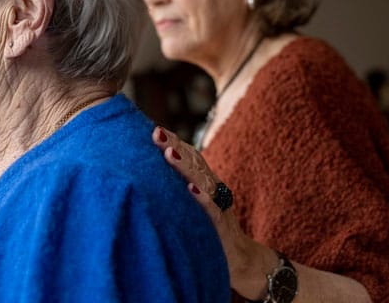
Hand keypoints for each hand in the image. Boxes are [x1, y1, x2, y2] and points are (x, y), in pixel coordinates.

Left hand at [151, 126, 276, 299]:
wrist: (240, 259)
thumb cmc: (210, 229)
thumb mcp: (193, 205)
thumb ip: (179, 188)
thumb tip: (148, 175)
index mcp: (205, 182)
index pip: (190, 157)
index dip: (175, 142)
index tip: (154, 129)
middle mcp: (213, 189)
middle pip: (195, 163)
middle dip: (176, 146)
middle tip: (157, 133)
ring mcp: (219, 206)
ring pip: (203, 181)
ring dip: (186, 167)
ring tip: (169, 153)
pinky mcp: (222, 227)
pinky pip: (213, 210)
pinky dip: (203, 199)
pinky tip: (190, 190)